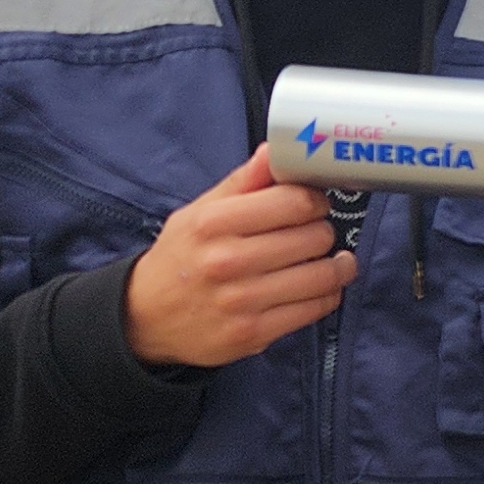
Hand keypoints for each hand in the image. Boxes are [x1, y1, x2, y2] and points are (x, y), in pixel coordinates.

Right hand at [121, 148, 352, 367]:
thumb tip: (277, 150)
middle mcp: (226, 261)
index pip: (294, 202)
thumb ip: (244, 182)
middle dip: (323, 231)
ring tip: (333, 260)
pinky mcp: (254, 333)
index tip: (313, 204)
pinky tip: (318, 286)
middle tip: (315, 233)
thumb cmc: (183, 256)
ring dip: (337, 266)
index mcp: (213, 223)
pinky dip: (327, 294)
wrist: (146, 317)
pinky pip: (316, 308)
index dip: (314, 200)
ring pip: (322, 275)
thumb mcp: (201, 211)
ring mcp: (241, 301)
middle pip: (315, 237)